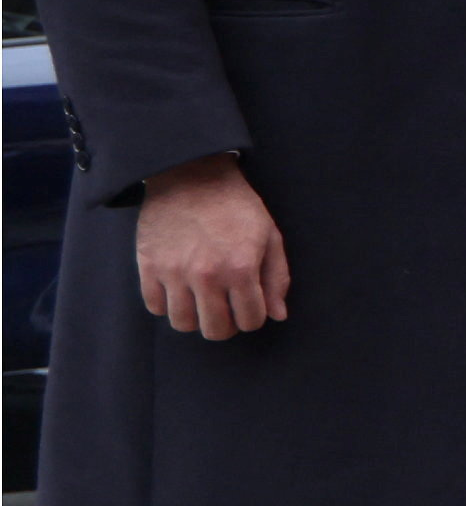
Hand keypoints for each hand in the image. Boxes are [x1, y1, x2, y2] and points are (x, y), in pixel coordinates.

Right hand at [135, 156, 289, 338]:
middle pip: (215, 330)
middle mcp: (206, 276)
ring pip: (183, 323)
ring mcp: (173, 272)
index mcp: (240, 268)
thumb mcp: (269, 236)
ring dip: (196, 318)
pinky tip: (179, 291)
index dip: (254, 317)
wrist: (192, 175)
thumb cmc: (237, 206)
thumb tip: (277, 315)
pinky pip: (154, 306)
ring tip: (202, 301)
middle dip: (227, 324)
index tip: (250, 306)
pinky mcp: (148, 265)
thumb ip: (276, 278)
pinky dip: (167, 305)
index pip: (250, 320)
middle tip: (226, 308)